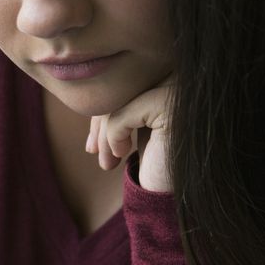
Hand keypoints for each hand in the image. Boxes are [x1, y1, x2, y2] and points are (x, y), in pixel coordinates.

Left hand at [85, 77, 172, 192]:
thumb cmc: (160, 159)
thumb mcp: (138, 123)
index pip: (127, 77)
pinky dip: (112, 137)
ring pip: (118, 99)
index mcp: (175, 70)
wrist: (178, 195)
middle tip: (93, 150)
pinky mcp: (168, 103)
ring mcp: (178, 84)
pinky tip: (121, 155)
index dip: (104, 107)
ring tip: (107, 161)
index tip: (94, 139)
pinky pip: (121, 114)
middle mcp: (181, 71)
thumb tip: (82, 83)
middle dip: (100, 120)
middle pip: (121, 84)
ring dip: (103, 134)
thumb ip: (122, 96)